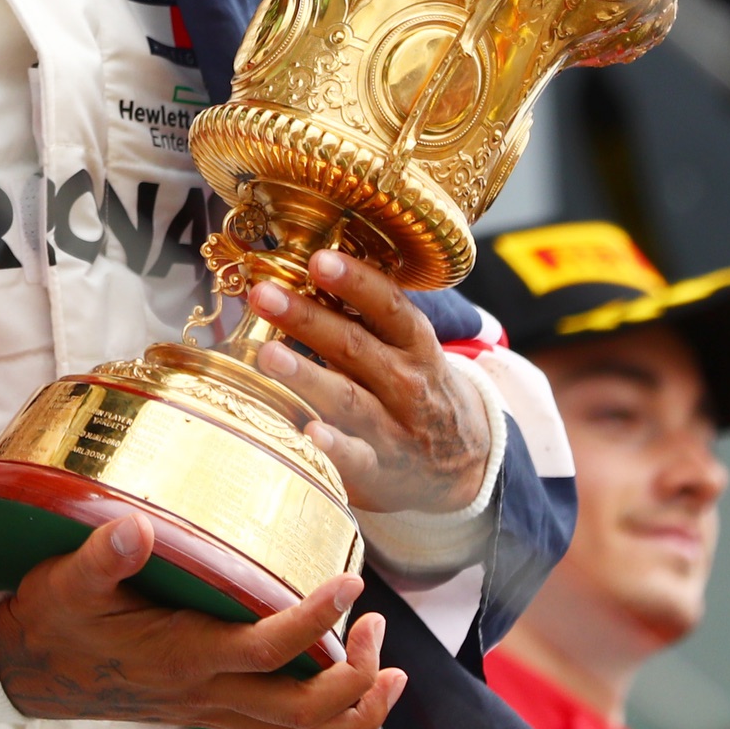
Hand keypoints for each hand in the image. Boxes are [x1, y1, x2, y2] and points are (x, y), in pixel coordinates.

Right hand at [0, 512, 404, 728]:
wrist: (27, 666)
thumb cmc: (54, 614)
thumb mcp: (69, 577)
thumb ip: (105, 554)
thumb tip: (136, 525)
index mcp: (180, 656)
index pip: (264, 650)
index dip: (314, 620)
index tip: (351, 582)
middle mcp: (203, 695)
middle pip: (301, 711)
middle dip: (356, 676)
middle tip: (377, 625)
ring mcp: (209, 712)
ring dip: (357, 714)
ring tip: (392, 671)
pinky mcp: (208, 715)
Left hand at [250, 250, 491, 513]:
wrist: (465, 461)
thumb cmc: (417, 387)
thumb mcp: (408, 347)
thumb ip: (365, 317)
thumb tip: (302, 270)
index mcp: (414, 343)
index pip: (387, 305)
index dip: (355, 280)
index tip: (318, 259)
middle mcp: (406, 381)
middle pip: (353, 345)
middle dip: (306, 318)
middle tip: (264, 295)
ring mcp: (393, 427)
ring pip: (347, 397)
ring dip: (306, 376)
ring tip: (267, 355)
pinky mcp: (380, 469)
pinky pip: (356, 458)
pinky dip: (335, 447)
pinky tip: (309, 434)